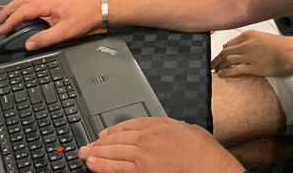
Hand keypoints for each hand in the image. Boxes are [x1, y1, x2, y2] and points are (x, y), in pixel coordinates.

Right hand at [0, 0, 101, 50]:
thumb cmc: (86, 17)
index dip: (10, 21)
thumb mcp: (65, 32)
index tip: (2, 30)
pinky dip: (23, 5)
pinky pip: (33, 0)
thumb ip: (46, 39)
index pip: (23, 11)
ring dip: (14, 7)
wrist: (100, 8)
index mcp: (48, 3)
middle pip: (21, 1)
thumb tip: (29, 44)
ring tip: (5, 16)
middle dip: (7, 11)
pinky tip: (22, 12)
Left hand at [79, 117, 241, 172]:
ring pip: (113, 151)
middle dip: (99, 141)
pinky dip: (102, 165)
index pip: (128, 124)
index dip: (113, 129)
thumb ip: (171, 128)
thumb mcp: (187, 128)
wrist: (208, 166)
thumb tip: (164, 130)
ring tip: (84, 153)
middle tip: (87, 144)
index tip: (104, 133)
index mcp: (159, 124)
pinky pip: (117, 167)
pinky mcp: (142, 171)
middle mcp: (148, 137)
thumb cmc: (203, 151)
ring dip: (96, 152)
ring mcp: (143, 155)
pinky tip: (93, 164)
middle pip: (117, 137)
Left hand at [210, 31, 292, 77]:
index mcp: (249, 35)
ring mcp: (249, 56)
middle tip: (212, 64)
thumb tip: (232, 45)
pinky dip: (226, 73)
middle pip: (226, 52)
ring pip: (227, 61)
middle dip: (217, 59)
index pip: (230, 43)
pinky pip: (235, 70)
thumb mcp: (262, 36)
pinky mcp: (253, 68)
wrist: (292, 52)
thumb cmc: (281, 45)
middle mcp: (247, 44)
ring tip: (215, 70)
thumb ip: (247, 40)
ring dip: (219, 66)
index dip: (221, 51)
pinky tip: (222, 75)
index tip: (218, 55)